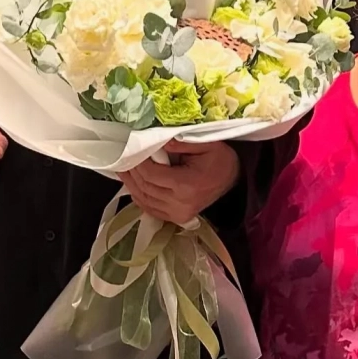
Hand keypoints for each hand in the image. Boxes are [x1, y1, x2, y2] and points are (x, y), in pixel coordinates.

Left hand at [120, 141, 240, 225]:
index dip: (138, 162)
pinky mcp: (176, 218)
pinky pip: (150, 208)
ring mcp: (177, 214)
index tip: (131, 149)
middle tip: (123, 156)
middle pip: (144, 187)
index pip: (151, 174)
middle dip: (131, 171)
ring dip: (131, 183)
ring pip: (143, 199)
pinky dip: (138, 195)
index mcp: (186, 185)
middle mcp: (180, 204)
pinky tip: (133, 183)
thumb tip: (156, 140)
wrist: (234, 180)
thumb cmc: (220, 160)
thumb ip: (180, 142)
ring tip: (123, 168)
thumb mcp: (206, 144)